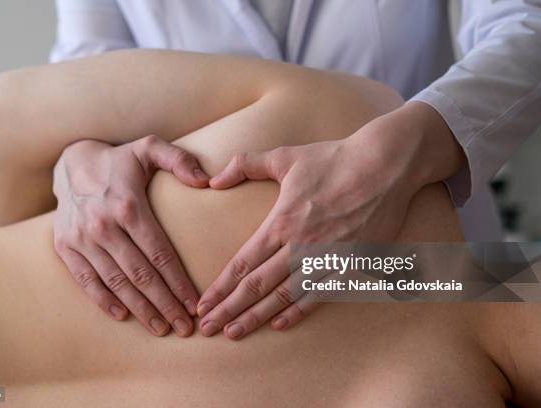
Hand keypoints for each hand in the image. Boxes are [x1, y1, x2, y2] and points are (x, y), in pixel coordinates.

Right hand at [53, 135, 208, 336]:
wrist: (70, 162)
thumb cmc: (119, 160)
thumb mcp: (149, 148)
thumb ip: (179, 159)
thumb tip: (206, 180)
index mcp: (129, 206)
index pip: (160, 254)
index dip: (179, 283)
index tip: (195, 304)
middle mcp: (103, 225)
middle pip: (141, 275)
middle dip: (165, 305)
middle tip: (184, 328)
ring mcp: (82, 238)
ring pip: (116, 282)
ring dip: (140, 309)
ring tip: (161, 328)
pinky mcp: (65, 246)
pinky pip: (86, 280)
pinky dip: (103, 301)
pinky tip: (123, 316)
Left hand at [196, 102, 465, 339]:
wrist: (386, 165)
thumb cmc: (334, 159)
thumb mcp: (284, 156)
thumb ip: (245, 165)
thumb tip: (213, 181)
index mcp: (282, 222)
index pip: (243, 263)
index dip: (221, 287)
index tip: (203, 304)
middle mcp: (301, 245)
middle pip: (257, 285)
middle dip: (229, 309)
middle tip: (207, 328)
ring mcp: (327, 257)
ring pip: (285, 296)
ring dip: (258, 317)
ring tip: (234, 333)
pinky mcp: (351, 263)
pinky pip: (321, 294)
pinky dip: (299, 312)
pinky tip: (280, 324)